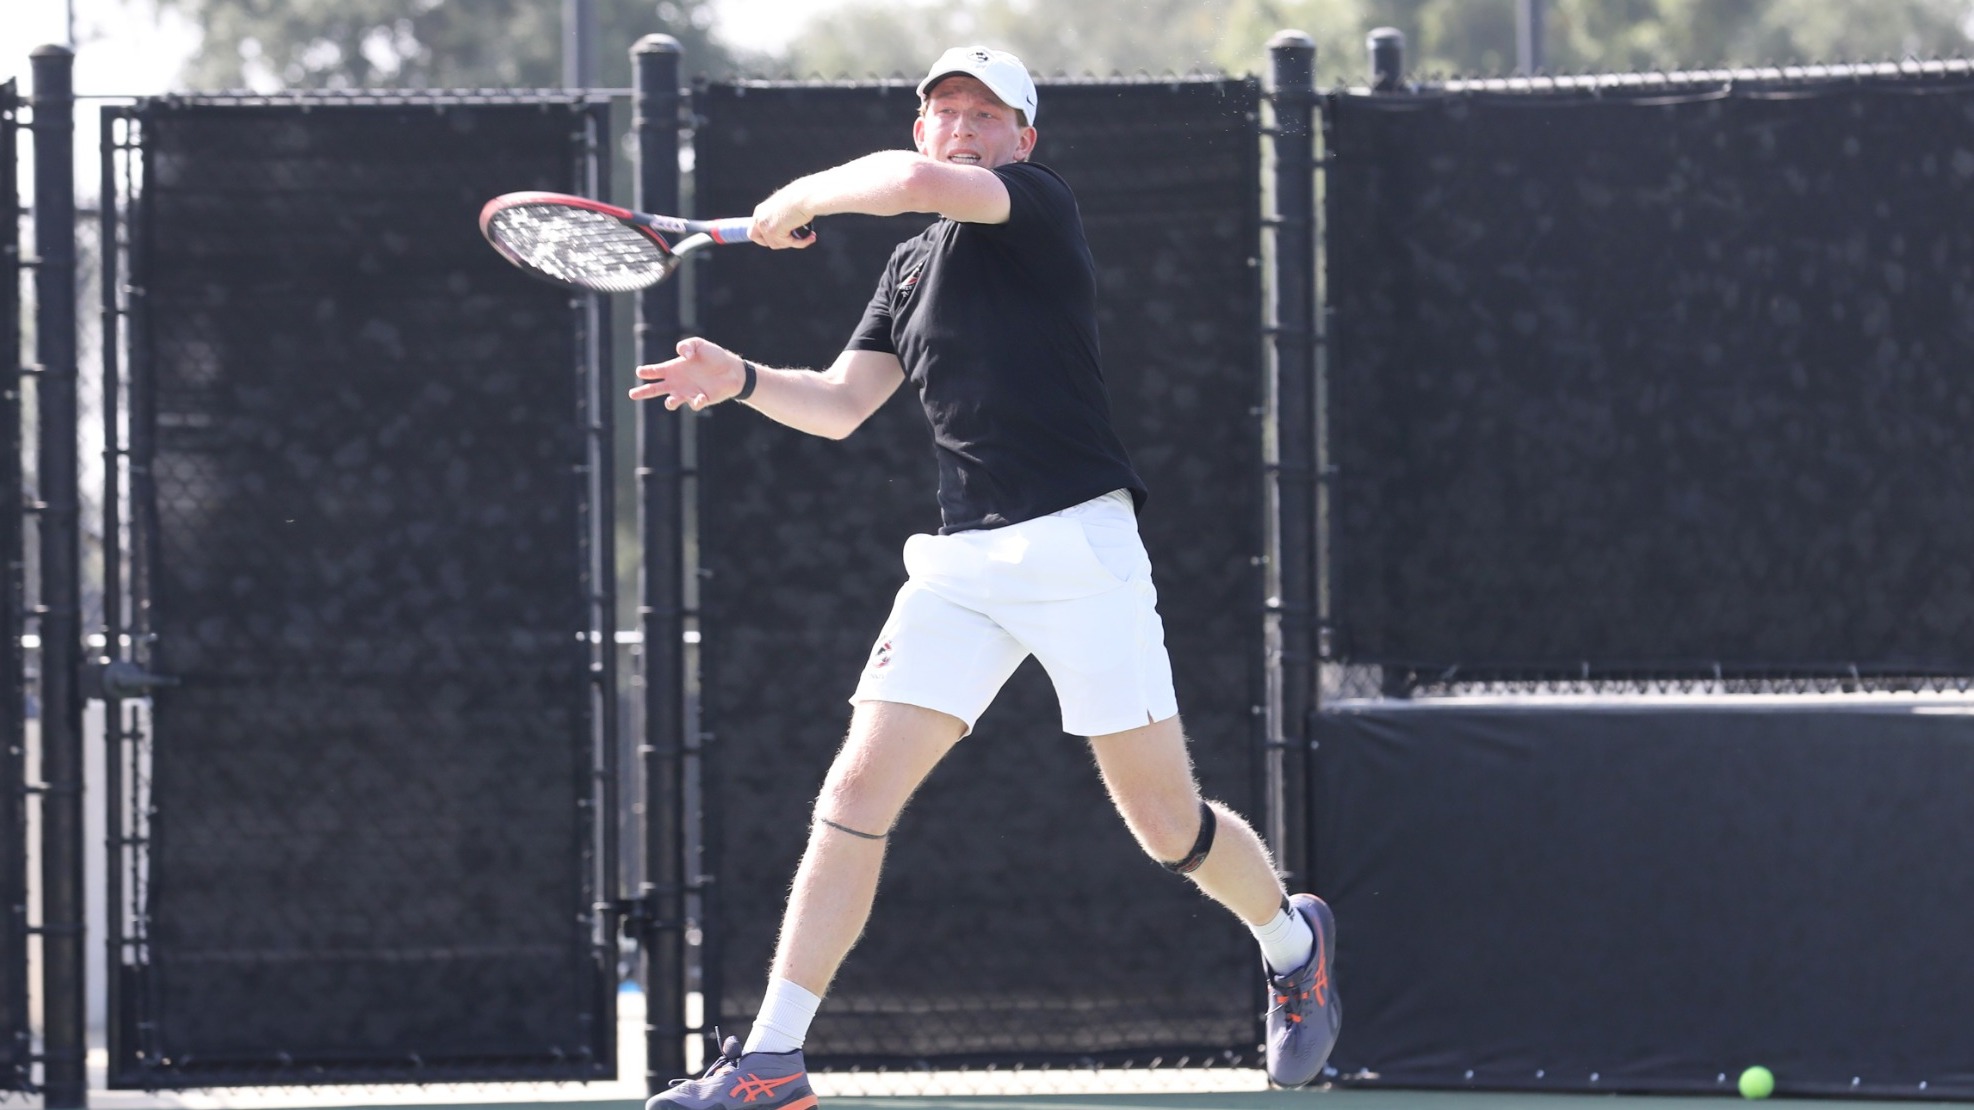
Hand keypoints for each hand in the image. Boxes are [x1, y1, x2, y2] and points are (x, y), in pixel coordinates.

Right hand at [629, 336, 747, 408]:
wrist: (732, 370)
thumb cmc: (714, 355)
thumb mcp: (699, 344)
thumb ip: (687, 345)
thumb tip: (681, 355)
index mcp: (673, 369)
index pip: (655, 371)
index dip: (646, 371)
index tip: (640, 371)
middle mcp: (677, 382)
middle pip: (655, 389)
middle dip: (643, 392)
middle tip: (632, 394)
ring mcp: (687, 392)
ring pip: (672, 401)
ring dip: (671, 402)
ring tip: (670, 402)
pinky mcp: (700, 400)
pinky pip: (694, 404)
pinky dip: (695, 402)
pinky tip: (700, 396)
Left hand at [750, 184, 817, 248]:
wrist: (805, 195)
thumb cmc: (801, 197)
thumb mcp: (786, 207)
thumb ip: (781, 219)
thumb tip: (786, 231)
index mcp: (760, 211)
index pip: (753, 232)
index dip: (763, 239)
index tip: (776, 241)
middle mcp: (759, 218)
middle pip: (762, 241)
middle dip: (777, 242)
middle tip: (793, 240)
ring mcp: (765, 226)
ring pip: (776, 244)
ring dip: (791, 242)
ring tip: (805, 235)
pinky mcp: (774, 232)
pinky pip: (789, 244)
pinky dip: (801, 243)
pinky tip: (811, 237)